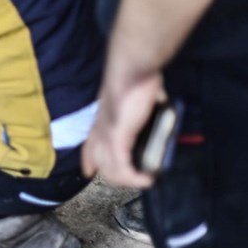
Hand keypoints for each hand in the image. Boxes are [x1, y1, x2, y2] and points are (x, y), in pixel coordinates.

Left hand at [82, 72, 164, 188]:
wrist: (132, 68)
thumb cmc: (137, 76)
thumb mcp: (139, 93)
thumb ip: (145, 101)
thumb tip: (158, 98)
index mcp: (102, 119)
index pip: (89, 146)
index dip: (89, 161)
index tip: (90, 172)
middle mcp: (100, 129)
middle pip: (99, 162)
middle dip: (115, 176)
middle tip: (135, 179)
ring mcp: (107, 134)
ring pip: (110, 168)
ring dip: (128, 180)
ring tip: (144, 179)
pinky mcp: (117, 136)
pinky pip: (122, 165)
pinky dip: (134, 177)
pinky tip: (147, 179)